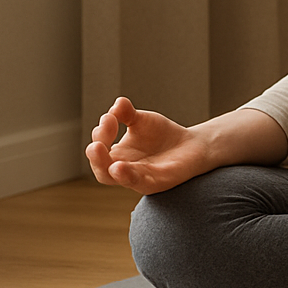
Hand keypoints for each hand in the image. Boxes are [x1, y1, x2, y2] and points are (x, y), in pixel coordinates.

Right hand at [86, 96, 210, 194]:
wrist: (192, 145)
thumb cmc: (162, 135)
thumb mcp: (143, 121)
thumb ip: (128, 114)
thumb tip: (117, 104)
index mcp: (117, 154)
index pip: (99, 148)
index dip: (101, 134)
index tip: (109, 118)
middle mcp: (123, 168)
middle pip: (100, 168)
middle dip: (95, 155)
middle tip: (96, 143)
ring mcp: (138, 177)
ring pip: (115, 178)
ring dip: (105, 166)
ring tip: (99, 152)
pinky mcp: (155, 183)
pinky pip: (137, 183)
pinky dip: (127, 176)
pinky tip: (119, 167)